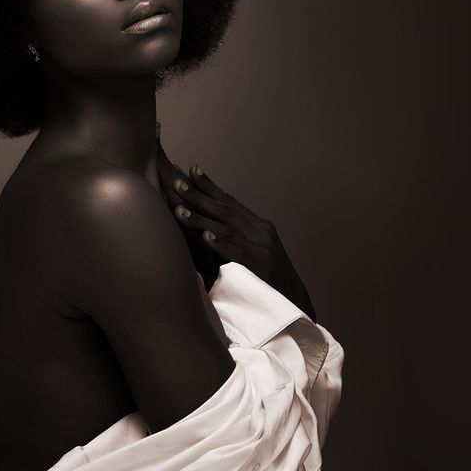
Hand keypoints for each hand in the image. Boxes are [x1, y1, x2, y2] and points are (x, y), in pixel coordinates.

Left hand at [155, 123, 316, 321]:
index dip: (210, 185)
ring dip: (201, 219)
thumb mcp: (256, 247)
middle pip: (224, 210)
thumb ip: (237, 231)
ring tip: (180, 210)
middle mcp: (259, 233)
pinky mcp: (257, 270)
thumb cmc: (268, 275)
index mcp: (258, 225)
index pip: (230, 201)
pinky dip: (220, 245)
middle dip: (199, 195)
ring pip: (225, 230)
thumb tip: (214, 214)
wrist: (294, 301)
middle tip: (176, 182)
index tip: (191, 169)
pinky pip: (236, 255)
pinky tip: (205, 236)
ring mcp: (259, 250)